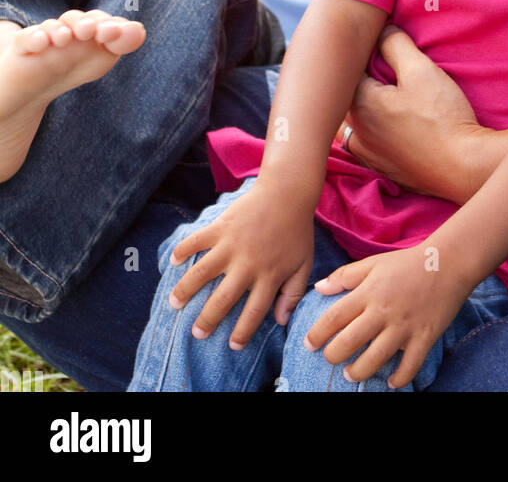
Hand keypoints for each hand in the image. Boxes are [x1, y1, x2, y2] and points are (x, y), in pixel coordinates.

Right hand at [167, 179, 313, 347]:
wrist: (287, 193)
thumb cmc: (296, 231)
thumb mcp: (303, 264)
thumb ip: (293, 294)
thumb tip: (281, 320)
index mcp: (269, 276)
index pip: (254, 312)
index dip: (243, 332)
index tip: (233, 346)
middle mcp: (248, 264)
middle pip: (223, 299)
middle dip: (208, 319)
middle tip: (197, 333)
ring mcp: (232, 245)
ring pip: (202, 272)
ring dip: (186, 289)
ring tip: (174, 303)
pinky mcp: (221, 227)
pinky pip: (197, 240)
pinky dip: (183, 250)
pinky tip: (173, 261)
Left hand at [306, 245, 472, 388]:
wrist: (447, 263)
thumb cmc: (406, 263)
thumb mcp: (372, 263)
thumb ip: (344, 276)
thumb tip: (319, 288)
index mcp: (368, 292)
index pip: (334, 318)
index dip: (317, 334)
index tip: (308, 344)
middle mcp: (383, 312)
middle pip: (349, 342)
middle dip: (333, 356)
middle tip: (330, 358)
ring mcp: (404, 327)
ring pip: (375, 359)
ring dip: (359, 372)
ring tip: (351, 374)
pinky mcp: (424, 337)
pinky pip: (409, 366)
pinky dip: (399, 379)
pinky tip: (391, 382)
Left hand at [338, 27, 481, 200]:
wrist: (464, 166)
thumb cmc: (442, 117)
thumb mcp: (420, 70)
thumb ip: (395, 44)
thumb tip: (382, 30)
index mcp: (358, 104)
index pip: (349, 69)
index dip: (366, 53)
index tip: (382, 46)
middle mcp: (356, 132)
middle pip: (347, 97)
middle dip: (360, 80)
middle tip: (384, 67)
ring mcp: (367, 154)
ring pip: (353, 122)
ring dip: (362, 107)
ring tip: (385, 95)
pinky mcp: (382, 168)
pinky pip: (366, 143)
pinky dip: (372, 130)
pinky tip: (391, 124)